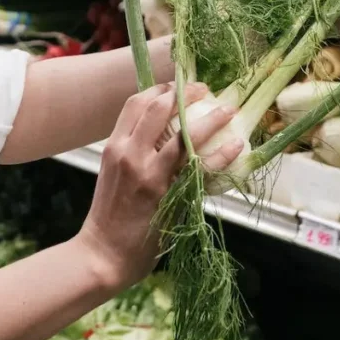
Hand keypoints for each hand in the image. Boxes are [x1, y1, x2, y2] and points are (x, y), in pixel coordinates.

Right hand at [76, 82, 241, 291]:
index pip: (136, 104)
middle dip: (184, 92)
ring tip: (228, 110)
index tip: (177, 86)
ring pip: (183, 133)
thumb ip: (133, 153)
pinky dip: (221, 153)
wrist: (103, 253)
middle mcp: (129, 153)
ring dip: (210, 117)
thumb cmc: (110, 217)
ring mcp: (149, 173)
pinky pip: (200, 167)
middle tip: (204, 88)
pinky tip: (236, 146)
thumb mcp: (113, 174)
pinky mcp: (168, 194)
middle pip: (158, 108)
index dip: (159, 89)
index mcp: (114, 146)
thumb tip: (163, 138)